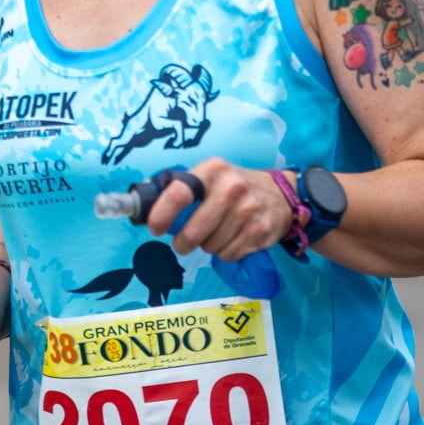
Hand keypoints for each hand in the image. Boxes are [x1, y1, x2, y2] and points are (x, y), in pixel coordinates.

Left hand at [146, 158, 293, 262]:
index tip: (154, 228)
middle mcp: (232, 186)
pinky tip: (234, 238)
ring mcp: (248, 209)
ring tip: (217, 233)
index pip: (179, 193)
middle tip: (183, 243)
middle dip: (182, 243)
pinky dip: (225, 252)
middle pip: (193, 230)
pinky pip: (228, 254)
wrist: (281, 194)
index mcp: (213, 169)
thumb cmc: (235, 187)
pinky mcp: (260, 230)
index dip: (161, 214)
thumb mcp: (211, 176)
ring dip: (207, 246)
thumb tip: (142, 206)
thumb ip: (182, 188)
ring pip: (210, 246)